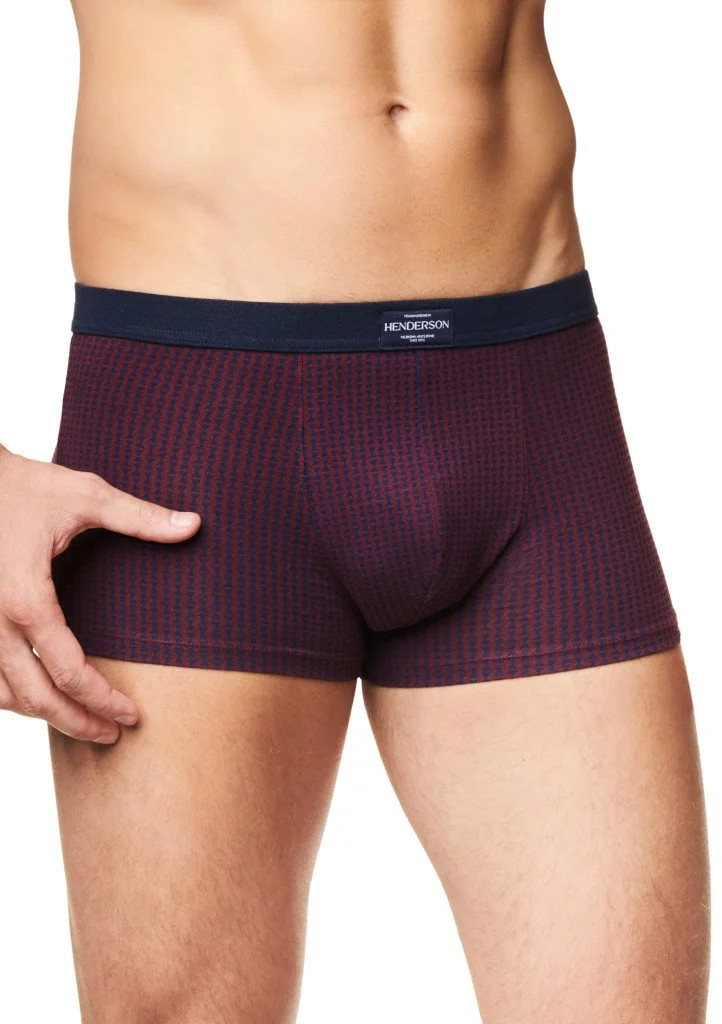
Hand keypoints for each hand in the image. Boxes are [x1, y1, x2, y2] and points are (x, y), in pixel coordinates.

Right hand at [0, 446, 199, 743]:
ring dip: (41, 715)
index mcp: (26, 598)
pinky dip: (9, 696)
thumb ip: (140, 517)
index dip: (103, 699)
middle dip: (76, 722)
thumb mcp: (85, 495)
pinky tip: (36, 697)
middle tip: (112, 736)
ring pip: (1, 694)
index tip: (132, 714)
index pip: (69, 671)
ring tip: (80, 725)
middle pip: (35, 696)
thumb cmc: (22, 483)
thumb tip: (194, 525)